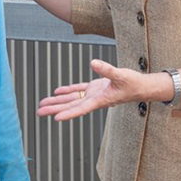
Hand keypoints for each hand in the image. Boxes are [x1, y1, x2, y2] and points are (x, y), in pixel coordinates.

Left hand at [36, 59, 163, 120]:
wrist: (141, 87)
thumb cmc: (134, 84)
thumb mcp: (121, 75)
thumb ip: (107, 70)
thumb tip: (93, 62)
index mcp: (100, 100)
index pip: (81, 108)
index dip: (68, 113)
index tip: (55, 118)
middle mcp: (94, 99)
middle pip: (71, 106)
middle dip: (55, 109)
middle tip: (39, 112)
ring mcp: (93, 94)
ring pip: (71, 99)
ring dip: (57, 102)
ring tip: (42, 105)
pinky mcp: (95, 88)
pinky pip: (78, 90)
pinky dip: (68, 91)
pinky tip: (57, 92)